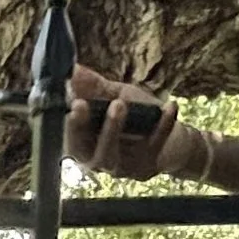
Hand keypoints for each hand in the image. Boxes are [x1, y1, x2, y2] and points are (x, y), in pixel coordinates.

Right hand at [64, 62, 176, 182]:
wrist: (172, 141)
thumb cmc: (137, 118)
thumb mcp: (115, 96)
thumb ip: (95, 87)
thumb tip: (73, 70)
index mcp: (84, 143)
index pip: (66, 136)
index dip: (65, 123)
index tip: (69, 102)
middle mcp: (97, 160)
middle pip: (81, 151)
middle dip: (79, 129)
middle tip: (82, 103)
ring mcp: (120, 168)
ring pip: (109, 155)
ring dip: (112, 128)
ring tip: (120, 103)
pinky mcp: (144, 169)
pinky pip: (151, 146)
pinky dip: (162, 125)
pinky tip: (170, 106)